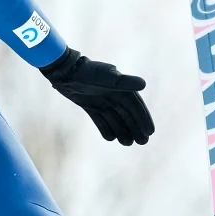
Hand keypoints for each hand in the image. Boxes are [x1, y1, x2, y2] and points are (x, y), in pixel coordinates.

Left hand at [40, 47, 154, 145]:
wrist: (64, 71)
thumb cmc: (87, 72)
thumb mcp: (107, 77)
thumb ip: (124, 82)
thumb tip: (143, 84)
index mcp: (121, 87)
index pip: (136, 106)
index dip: (143, 119)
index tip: (150, 132)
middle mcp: (113, 94)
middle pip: (127, 114)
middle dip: (136, 128)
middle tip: (143, 142)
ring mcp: (100, 100)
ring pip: (115, 118)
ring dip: (122, 130)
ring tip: (128, 143)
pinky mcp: (88, 104)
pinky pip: (100, 119)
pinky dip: (105, 127)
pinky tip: (111, 138)